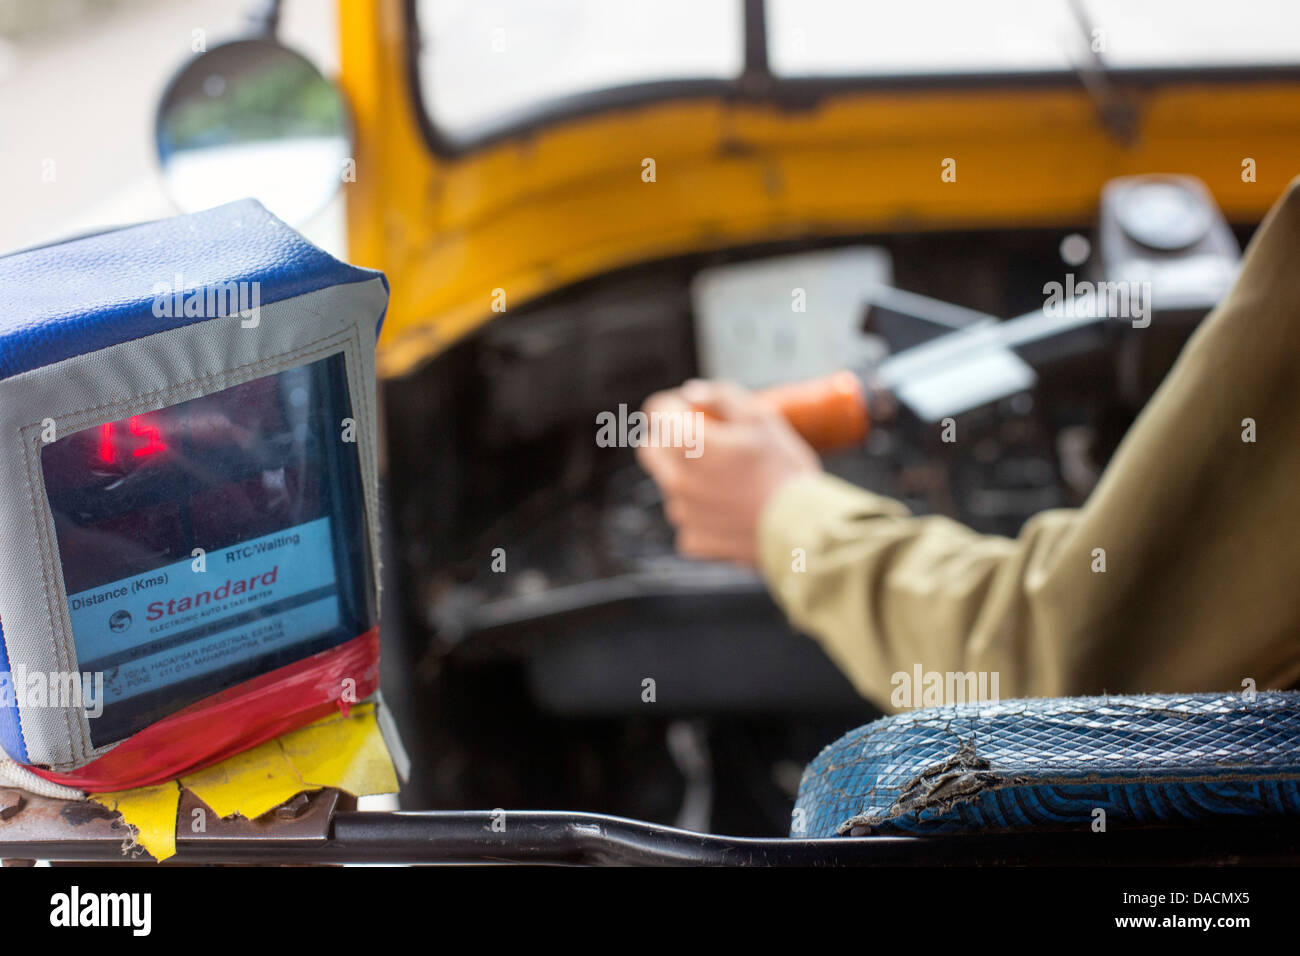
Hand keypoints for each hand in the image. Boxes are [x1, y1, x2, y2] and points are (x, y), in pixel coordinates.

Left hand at [636, 379, 821, 566]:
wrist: (802, 529)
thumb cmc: (783, 469)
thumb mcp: (760, 418)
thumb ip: (720, 396)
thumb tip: (690, 392)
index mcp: (685, 443)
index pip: (657, 410)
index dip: (678, 406)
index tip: (699, 413)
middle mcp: (674, 479)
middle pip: (652, 449)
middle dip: (672, 441)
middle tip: (709, 446)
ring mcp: (681, 513)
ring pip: (671, 486)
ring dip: (690, 479)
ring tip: (732, 483)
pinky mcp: (692, 540)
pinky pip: (689, 518)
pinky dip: (704, 513)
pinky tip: (733, 511)